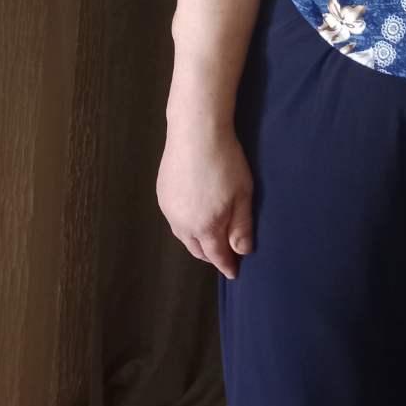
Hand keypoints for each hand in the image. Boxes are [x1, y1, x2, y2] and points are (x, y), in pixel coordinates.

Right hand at [157, 113, 253, 280]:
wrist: (196, 133)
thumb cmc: (225, 161)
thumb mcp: (243, 194)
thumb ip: (242, 226)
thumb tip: (242, 251)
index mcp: (206, 226)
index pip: (217, 255)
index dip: (227, 265)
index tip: (234, 273)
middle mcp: (183, 224)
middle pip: (197, 249)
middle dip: (211, 255)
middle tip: (224, 256)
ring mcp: (169, 210)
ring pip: (183, 236)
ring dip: (197, 241)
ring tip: (210, 238)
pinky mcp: (162, 195)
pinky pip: (175, 220)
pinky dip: (186, 225)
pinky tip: (194, 216)